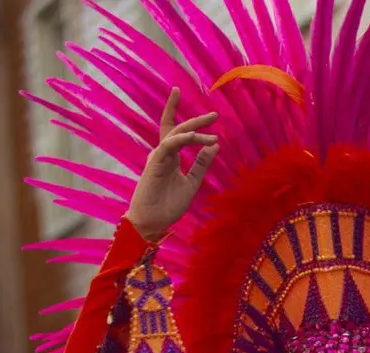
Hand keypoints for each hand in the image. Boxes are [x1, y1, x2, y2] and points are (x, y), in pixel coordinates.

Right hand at [124, 90, 219, 242]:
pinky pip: (169, 145)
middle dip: (195, 120)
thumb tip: (215, 145)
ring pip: (176, 134)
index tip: (213, 116)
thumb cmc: (169, 204)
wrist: (154, 221)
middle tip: (215, 114)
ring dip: (195, 132)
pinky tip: (194, 137)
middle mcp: (164, 153)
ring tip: (213, 136)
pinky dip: (182, 139)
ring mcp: (158, 156)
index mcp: (171, 156)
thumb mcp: (192, 181)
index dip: (193, 121)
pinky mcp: (155, 162)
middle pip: (177, 127)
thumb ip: (202, 163)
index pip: (179, 132)